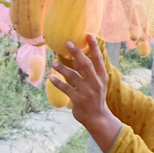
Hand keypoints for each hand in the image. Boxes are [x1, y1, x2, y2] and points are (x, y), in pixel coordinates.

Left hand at [50, 35, 122, 152]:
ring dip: (62, 67)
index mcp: (102, 77)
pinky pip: (66, 88)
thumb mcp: (98, 84)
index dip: (94, 47)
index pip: (98, 59)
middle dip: (76, 52)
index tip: (89, 35)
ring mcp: (87, 91)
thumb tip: (78, 57)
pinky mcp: (78, 99)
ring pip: (73, 75)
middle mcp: (95, 82)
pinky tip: (51, 78)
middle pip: (85, 64)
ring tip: (54, 62)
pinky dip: (58, 83)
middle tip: (67, 43)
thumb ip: (90, 71)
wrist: (97, 117)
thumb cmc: (96, 98)